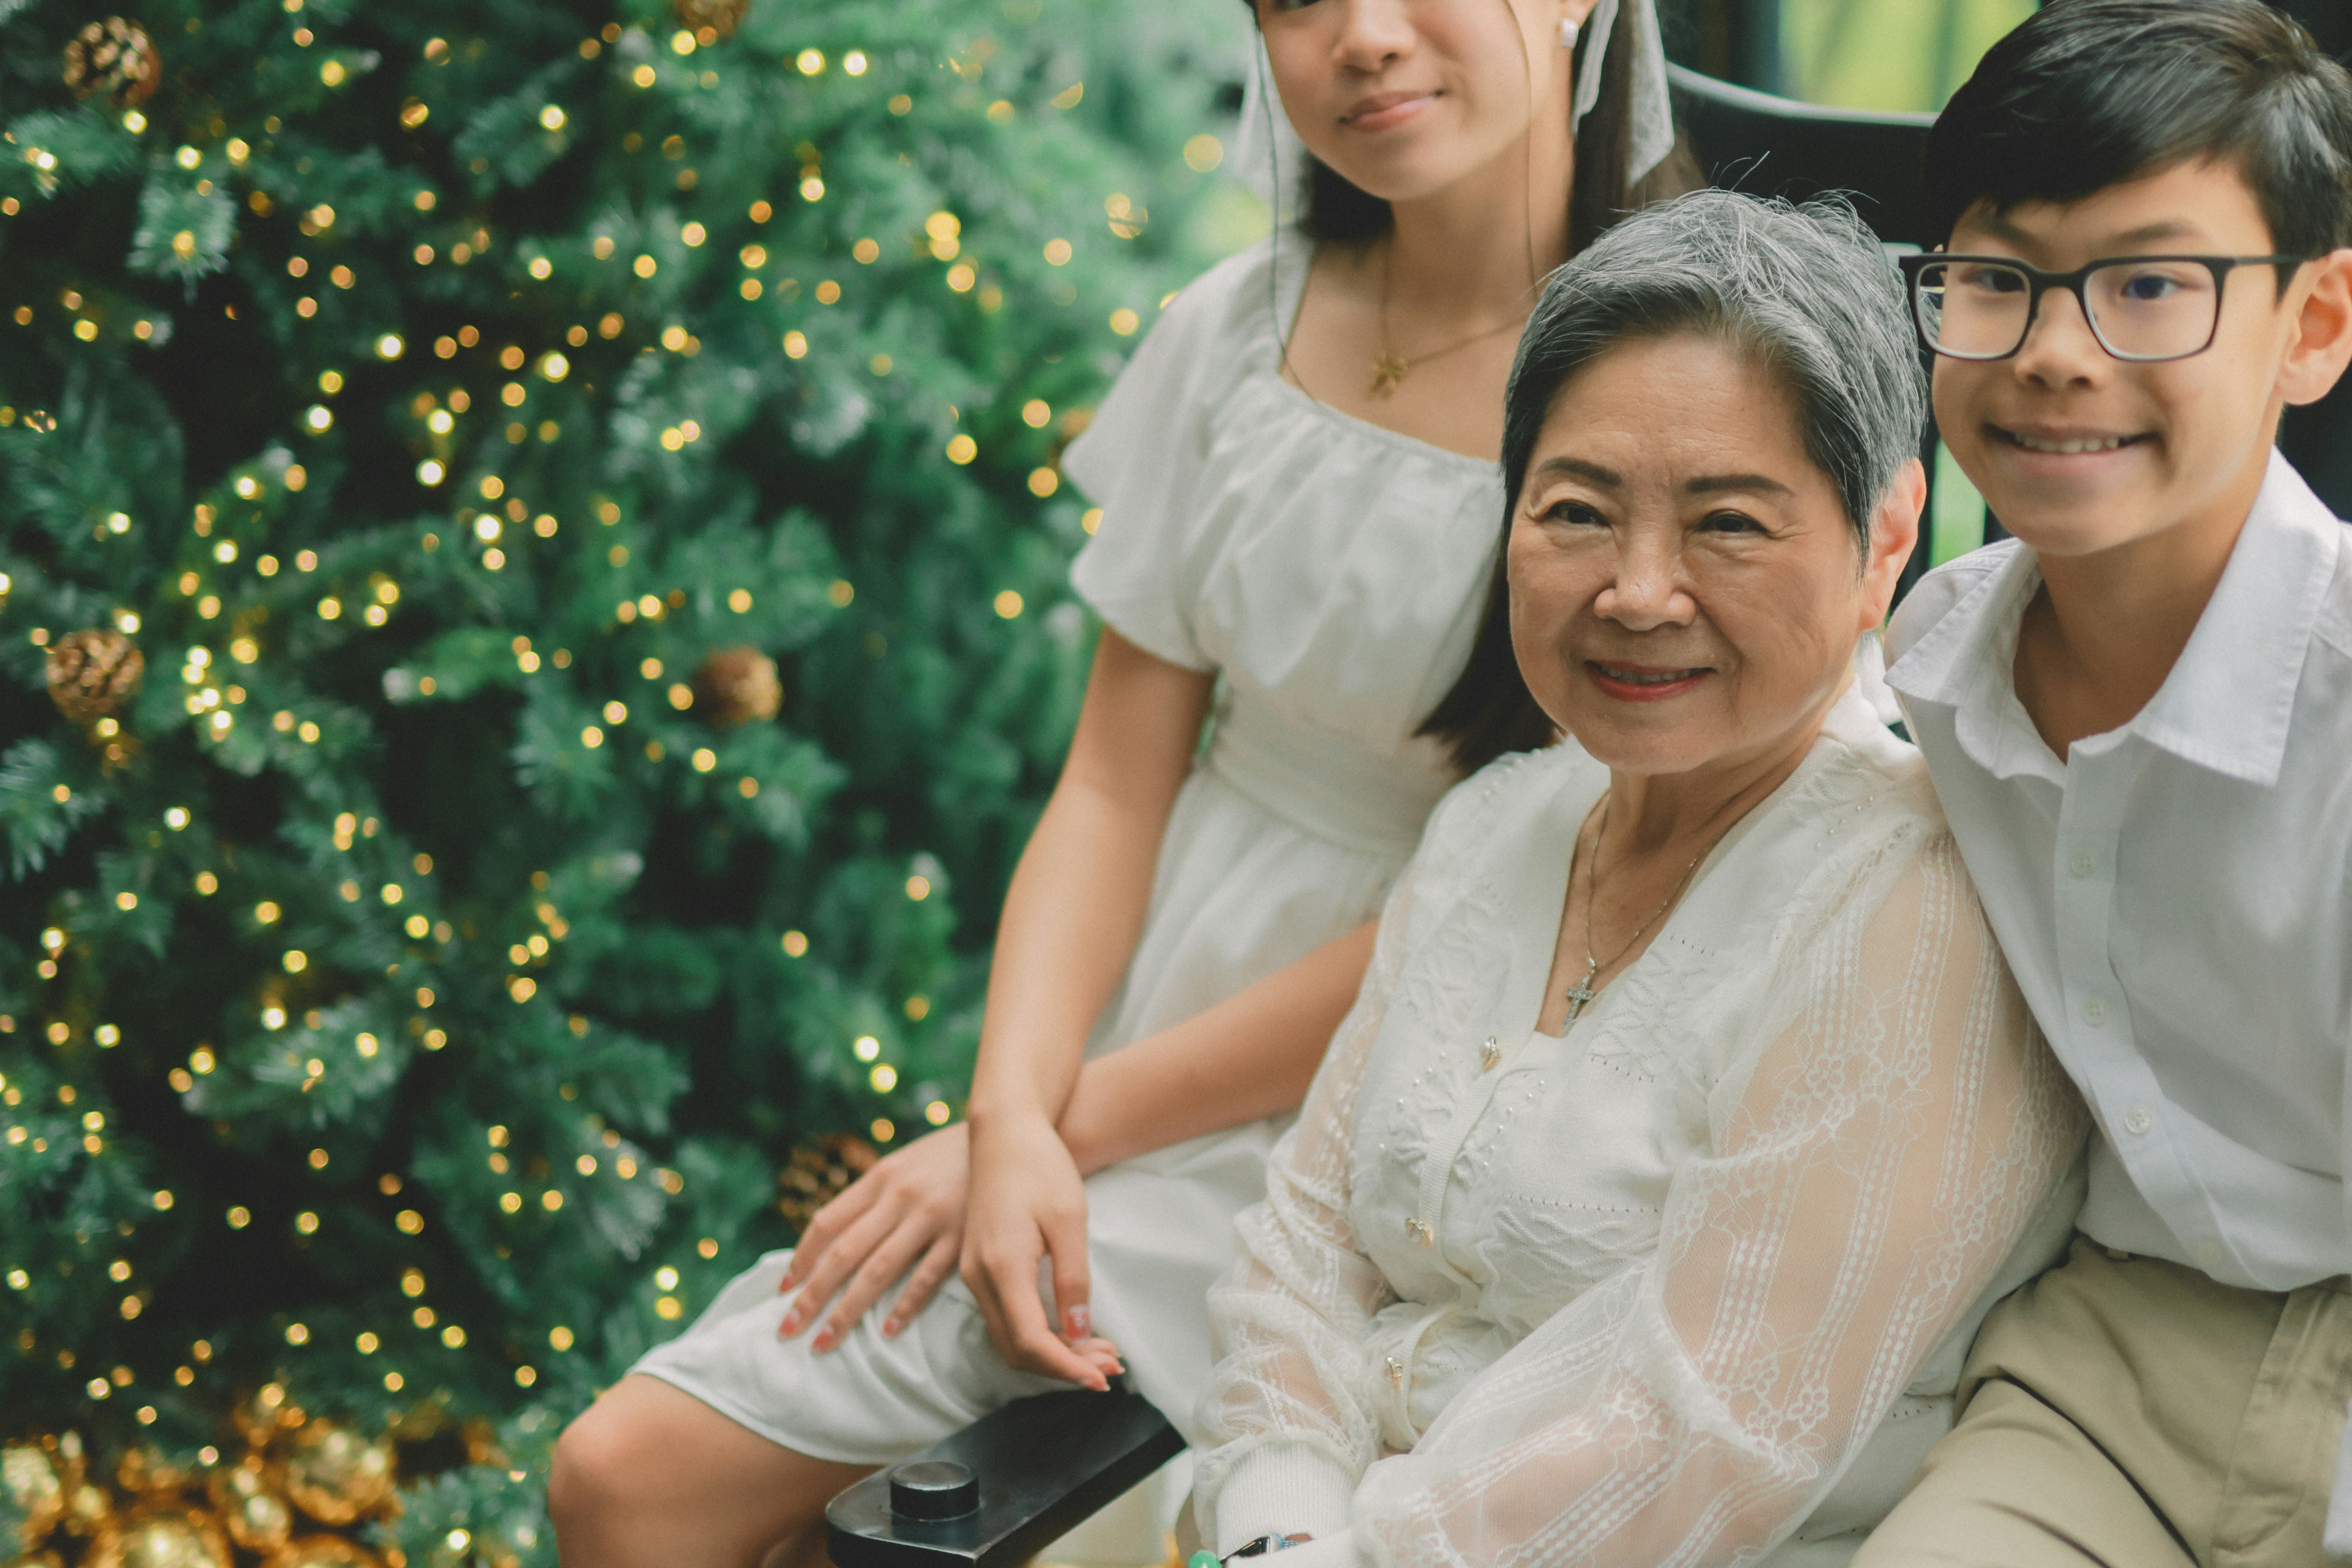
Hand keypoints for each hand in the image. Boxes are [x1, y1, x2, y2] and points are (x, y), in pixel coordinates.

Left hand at [777, 1121, 968, 1347]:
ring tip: (824, 1342)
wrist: (1007, 1134)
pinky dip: (904, 1305)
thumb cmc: (949, 1156)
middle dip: (811, 1296)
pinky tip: (886, 1331)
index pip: (827, 1223)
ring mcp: (930, 1216)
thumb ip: (873, 1196)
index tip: (781, 1292)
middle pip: (843, 1253)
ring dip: (846, 1311)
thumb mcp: (905, 1164)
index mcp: (880, 1177)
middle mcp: (899, 1196)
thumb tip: (833, 1240)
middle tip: (787, 1331)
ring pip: (877, 1270)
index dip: (801, 1259)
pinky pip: (927, 1277)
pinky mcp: (962, 1234)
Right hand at [960, 1109, 1123, 1389]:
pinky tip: (1071, 1328)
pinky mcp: (977, 1265)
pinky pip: (1004, 1316)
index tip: (1104, 1377)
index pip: (1031, 1341)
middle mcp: (978, 1276)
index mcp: (1001, 1266)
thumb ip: (1073, 1280)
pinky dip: (1037, 1332)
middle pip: (1017, 1348)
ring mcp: (973, 1272)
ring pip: (1008, 1336)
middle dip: (1064, 1366)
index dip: (1068, 1367)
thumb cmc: (1039, 1166)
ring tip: (1101, 1351)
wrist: (1003, 1129)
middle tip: (1112, 1365)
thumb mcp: (1068, 1220)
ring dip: (1052, 1352)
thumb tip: (1080, 1332)